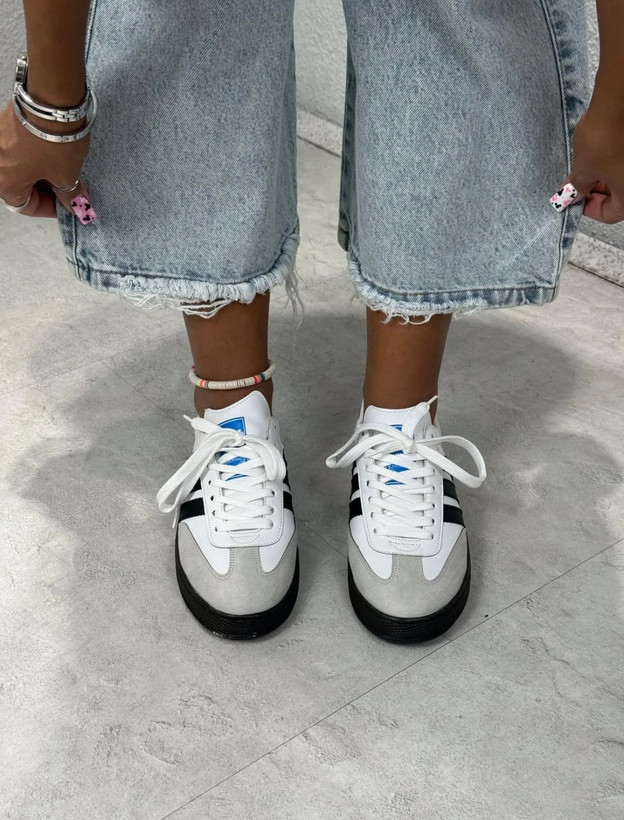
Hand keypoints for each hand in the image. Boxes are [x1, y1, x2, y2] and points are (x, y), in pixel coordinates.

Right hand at [0, 102, 93, 218]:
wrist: (50, 100)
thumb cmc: (54, 143)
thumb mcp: (66, 175)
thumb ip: (69, 195)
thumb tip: (76, 205)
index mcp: (5, 184)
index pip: (26, 206)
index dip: (51, 209)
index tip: (69, 205)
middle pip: (22, 187)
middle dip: (48, 190)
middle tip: (71, 188)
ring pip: (22, 167)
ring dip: (44, 173)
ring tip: (66, 170)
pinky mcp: (5, 125)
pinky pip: (20, 150)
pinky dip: (37, 156)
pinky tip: (56, 154)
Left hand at [557, 96, 623, 224]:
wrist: (619, 98)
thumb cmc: (603, 137)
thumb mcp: (583, 168)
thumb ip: (577, 187)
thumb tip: (572, 194)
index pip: (612, 214)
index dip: (590, 210)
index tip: (575, 200)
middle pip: (619, 196)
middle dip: (596, 192)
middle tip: (577, 184)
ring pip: (622, 177)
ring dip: (603, 176)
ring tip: (585, 167)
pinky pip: (623, 160)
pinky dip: (612, 161)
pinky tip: (596, 152)